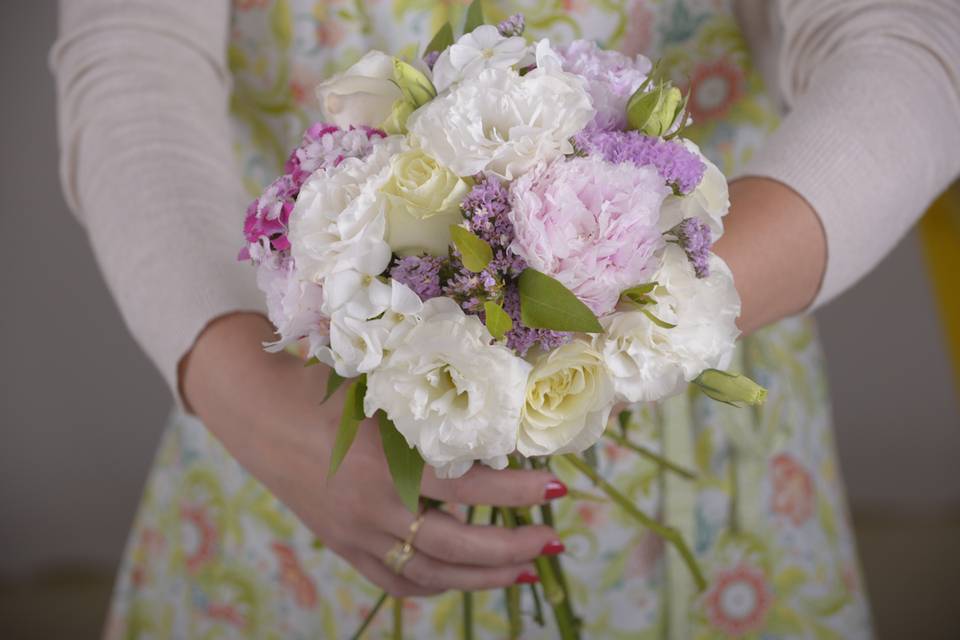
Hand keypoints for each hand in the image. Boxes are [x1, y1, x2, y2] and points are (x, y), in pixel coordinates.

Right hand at [182, 313, 565, 596]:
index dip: (518, 493)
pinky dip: (435, 583)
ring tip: (527, 568)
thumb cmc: (323, 387)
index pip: (469, 491)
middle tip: (554, 539)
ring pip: (431, 573)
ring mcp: (356, 535)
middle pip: (457, 547)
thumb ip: (431, 407)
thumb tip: (500, 407)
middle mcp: (373, 509)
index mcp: (386, 464)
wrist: (256, 411)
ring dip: (484, 576)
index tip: (557, 486)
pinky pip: (396, 581)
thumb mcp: (380, 388)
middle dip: (513, 548)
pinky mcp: (344, 547)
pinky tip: (464, 576)